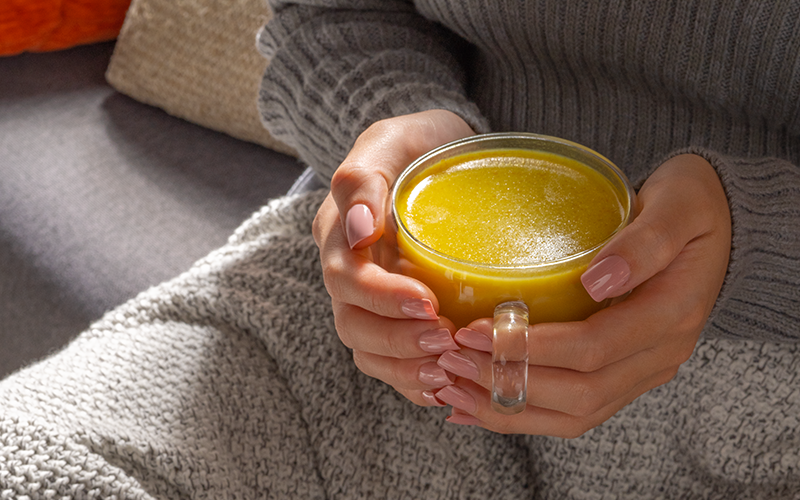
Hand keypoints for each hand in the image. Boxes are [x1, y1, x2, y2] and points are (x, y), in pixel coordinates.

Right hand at [312, 110, 475, 405]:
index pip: (346, 280)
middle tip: (446, 341)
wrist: (437, 153)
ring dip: (404, 368)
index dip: (382, 299)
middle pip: (353, 325)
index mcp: (339, 233)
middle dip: (397, 342)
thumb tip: (358, 228)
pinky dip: (411, 380)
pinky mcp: (392, 313)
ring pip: (367, 350)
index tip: (429, 302)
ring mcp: (368, 297)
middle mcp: (348, 271)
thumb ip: (364, 178)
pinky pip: (389, 359)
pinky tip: (442, 386)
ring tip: (447, 372)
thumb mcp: (390, 141)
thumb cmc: (415, 144)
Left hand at [433, 153, 731, 436]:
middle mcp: (658, 355)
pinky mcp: (625, 373)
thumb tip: (597, 280)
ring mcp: (642, 370)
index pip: (592, 348)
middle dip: (508, 382)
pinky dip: (527, 413)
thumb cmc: (693, 207)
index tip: (474, 331)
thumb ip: (644, 242)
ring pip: (574, 415)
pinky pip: (576, 410)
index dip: (529, 347)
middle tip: (450, 361)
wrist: (724, 227)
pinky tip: (483, 405)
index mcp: (671, 314)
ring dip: (510, 409)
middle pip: (578, 393)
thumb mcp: (678, 205)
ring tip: (454, 391)